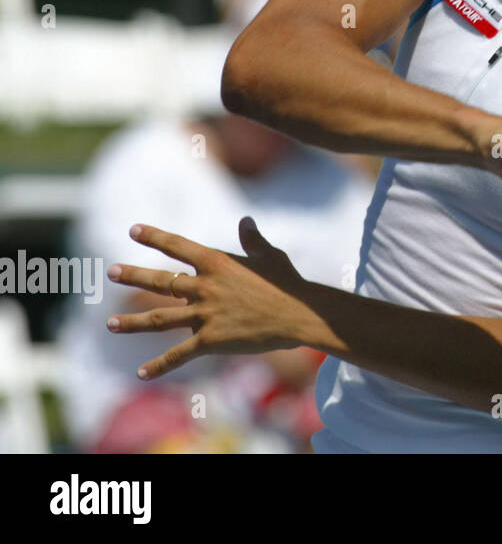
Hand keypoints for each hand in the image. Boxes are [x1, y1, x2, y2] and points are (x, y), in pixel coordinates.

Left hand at [107, 217, 311, 380]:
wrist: (298, 315)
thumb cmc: (287, 283)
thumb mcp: (270, 256)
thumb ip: (252, 240)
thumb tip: (245, 221)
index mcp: (217, 263)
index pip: (178, 247)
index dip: (154, 237)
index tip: (134, 230)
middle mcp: (205, 287)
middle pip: (161, 280)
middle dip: (134, 276)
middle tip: (112, 271)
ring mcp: (206, 314)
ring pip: (160, 318)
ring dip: (133, 322)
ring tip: (110, 324)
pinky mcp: (211, 340)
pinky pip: (179, 354)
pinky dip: (159, 365)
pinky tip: (140, 373)